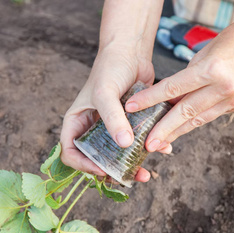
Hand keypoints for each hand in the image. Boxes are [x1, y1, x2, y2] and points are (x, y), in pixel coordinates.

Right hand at [60, 47, 171, 181]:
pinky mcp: (130, 126)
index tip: (102, 169)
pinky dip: (149, 149)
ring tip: (147, 174)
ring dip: (132, 166)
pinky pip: (137, 143)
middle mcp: (92, 129)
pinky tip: (163, 149)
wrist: (131, 53)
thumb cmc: (110, 68)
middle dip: (113, 172)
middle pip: (97, 159)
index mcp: (76, 123)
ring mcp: (112, 129)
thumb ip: (113, 118)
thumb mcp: (106, 93)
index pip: (71, 153)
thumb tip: (124, 144)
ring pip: (119, 156)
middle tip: (129, 178)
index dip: (83, 165)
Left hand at [125, 19, 233, 151]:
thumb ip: (189, 77)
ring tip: (160, 143)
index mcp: (212, 70)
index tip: (131, 108)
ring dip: (177, 132)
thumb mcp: (206, 52)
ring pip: (198, 119)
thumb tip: (171, 97)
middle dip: (164, 130)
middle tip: (147, 144)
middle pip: (185, 112)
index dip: (150, 100)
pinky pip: (210, 116)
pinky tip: (180, 130)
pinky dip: (193, 123)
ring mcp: (233, 99)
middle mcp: (224, 87)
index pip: (173, 88)